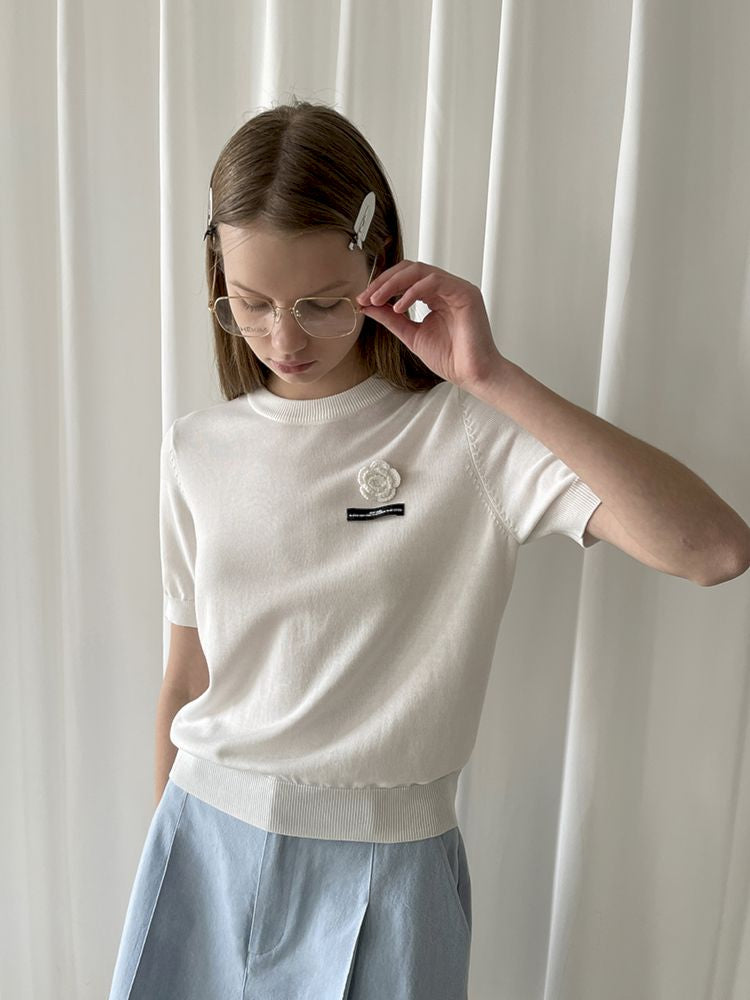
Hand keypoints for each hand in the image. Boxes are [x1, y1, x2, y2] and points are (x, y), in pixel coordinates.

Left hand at [356, 259, 509, 389]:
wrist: (472, 375)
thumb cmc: (451, 358)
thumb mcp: (411, 335)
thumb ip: (391, 319)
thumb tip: (368, 306)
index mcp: (436, 296)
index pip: (405, 278)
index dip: (382, 285)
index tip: (363, 299)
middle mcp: (446, 288)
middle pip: (410, 269)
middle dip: (384, 281)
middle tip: (366, 296)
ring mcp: (456, 288)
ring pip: (419, 271)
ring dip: (393, 284)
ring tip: (377, 300)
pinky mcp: (465, 293)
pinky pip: (434, 281)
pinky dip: (412, 292)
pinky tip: (399, 307)